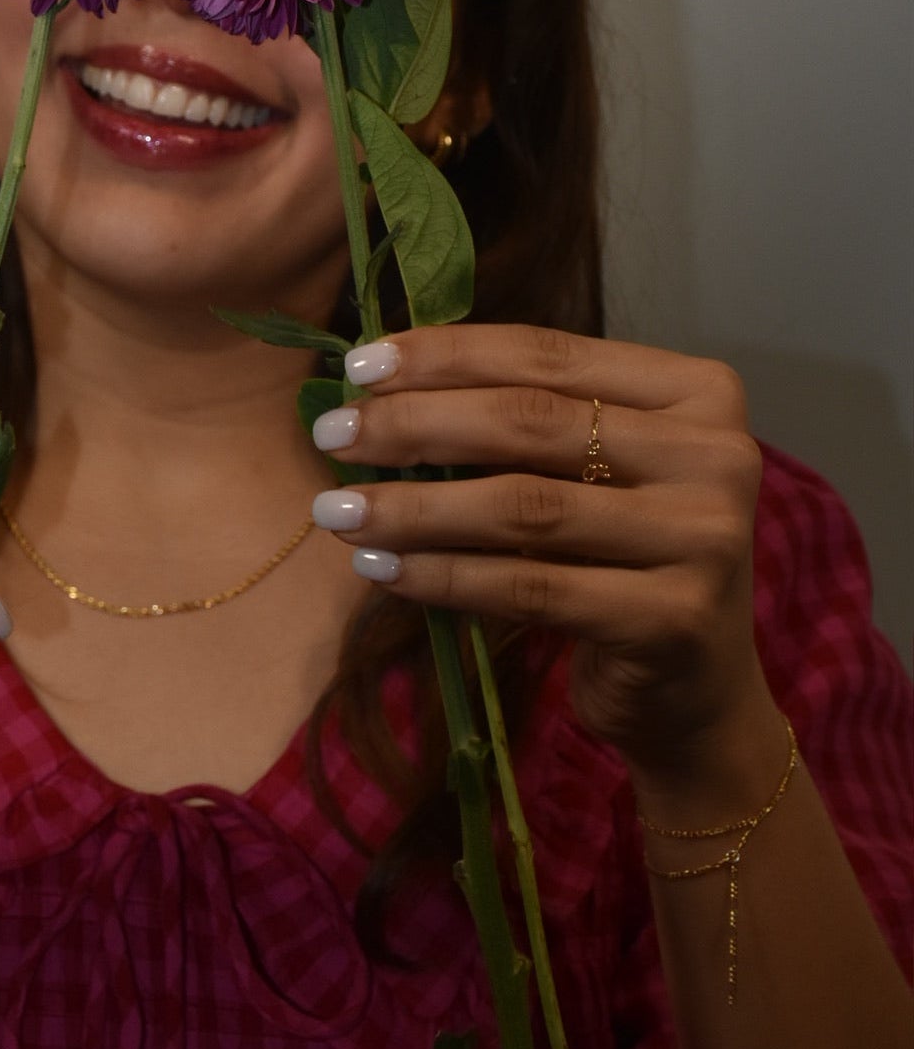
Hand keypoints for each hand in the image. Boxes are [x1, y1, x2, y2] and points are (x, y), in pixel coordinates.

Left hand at [311, 324, 769, 773]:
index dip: (446, 355)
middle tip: (331, 433)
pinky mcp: (673, 619)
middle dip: (414, 423)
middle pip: (530, 422)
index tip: (358, 365)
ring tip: (337, 509)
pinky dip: (443, 576)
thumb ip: (522, 421)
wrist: (697, 694)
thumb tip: (380, 386)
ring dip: (413, 506)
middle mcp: (716, 455)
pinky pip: (529, 588)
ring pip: (522, 507)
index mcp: (698, 391)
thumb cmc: (624, 559)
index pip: (549, 354)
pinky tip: (382, 569)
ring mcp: (703, 539)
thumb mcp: (593, 471)